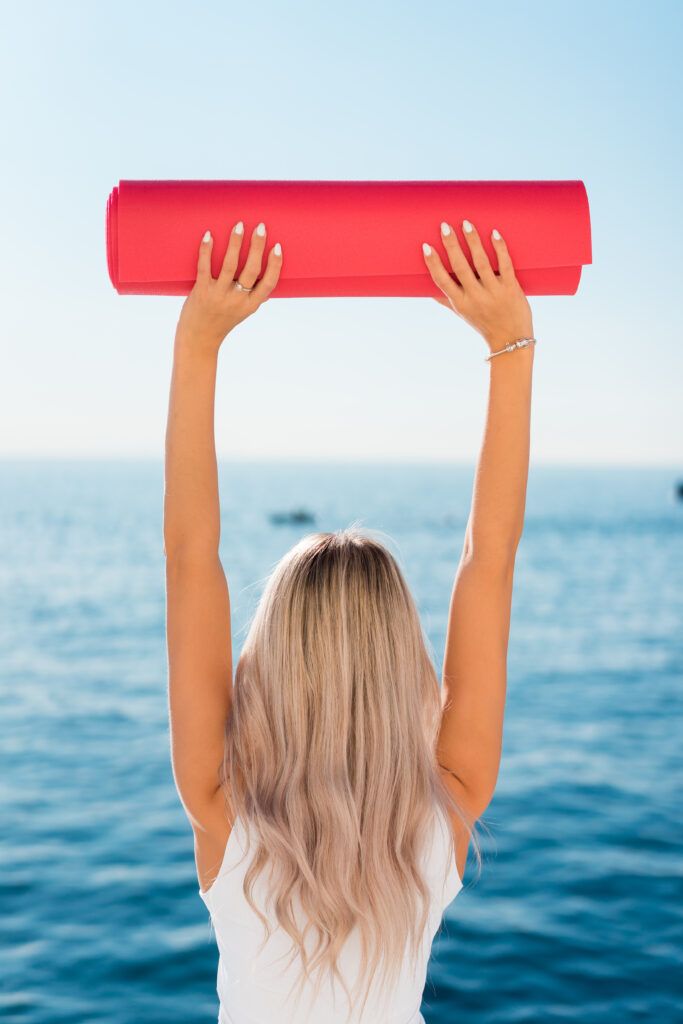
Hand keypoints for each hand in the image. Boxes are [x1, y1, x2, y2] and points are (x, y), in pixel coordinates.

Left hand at [175, 220, 282, 353]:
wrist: (199, 339)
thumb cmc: (221, 322)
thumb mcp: (242, 312)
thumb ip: (252, 296)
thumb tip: (266, 279)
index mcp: (250, 305)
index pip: (268, 283)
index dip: (275, 265)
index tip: (277, 247)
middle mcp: (237, 300)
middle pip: (251, 270)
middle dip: (258, 246)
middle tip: (261, 227)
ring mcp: (219, 295)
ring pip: (230, 265)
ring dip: (236, 243)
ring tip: (240, 225)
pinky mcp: (201, 291)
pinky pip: (204, 267)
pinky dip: (207, 250)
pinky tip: (209, 235)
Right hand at [422, 220, 532, 351]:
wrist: (511, 340)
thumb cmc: (485, 325)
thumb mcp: (463, 314)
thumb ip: (448, 300)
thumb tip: (429, 291)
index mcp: (461, 303)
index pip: (442, 281)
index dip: (433, 263)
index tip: (426, 247)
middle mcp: (475, 297)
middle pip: (460, 267)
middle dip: (451, 245)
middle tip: (444, 226)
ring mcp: (494, 292)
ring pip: (482, 262)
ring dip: (473, 241)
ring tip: (466, 223)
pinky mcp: (511, 288)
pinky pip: (505, 264)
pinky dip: (499, 248)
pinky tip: (494, 233)